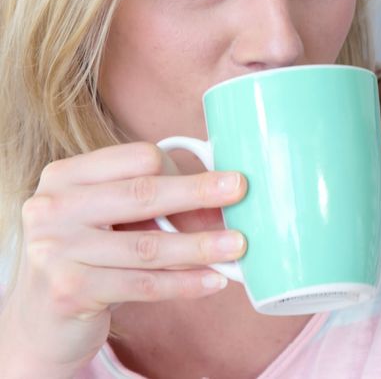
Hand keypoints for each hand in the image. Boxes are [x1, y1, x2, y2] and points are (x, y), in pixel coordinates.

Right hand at [0, 142, 246, 377]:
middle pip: (143, 195)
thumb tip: (222, 194)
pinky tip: (213, 281)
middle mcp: (52, 208)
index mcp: (64, 176)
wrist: (41, 319)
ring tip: (237, 247)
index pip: (136, 159)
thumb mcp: (105, 218)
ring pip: (147, 246)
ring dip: (200, 246)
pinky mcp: (69, 291)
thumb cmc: (87, 257)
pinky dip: (184, 283)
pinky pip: (143, 284)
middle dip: (198, 193)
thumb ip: (148, 201)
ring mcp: (55, 250)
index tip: (221, 179)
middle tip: (240, 190)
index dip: (181, 169)